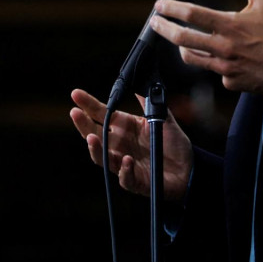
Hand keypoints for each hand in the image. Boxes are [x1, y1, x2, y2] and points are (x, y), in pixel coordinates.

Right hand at [69, 88, 193, 199]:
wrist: (188, 168)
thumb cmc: (172, 142)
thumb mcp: (162, 118)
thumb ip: (150, 102)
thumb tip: (141, 81)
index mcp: (124, 127)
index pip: (101, 114)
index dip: (88, 104)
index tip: (75, 94)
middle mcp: (119, 144)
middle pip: (95, 134)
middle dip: (83, 124)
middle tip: (75, 113)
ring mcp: (124, 163)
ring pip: (102, 158)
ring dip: (96, 149)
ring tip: (91, 138)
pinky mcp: (135, 180)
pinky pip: (125, 177)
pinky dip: (124, 170)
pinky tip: (126, 160)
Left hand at [150, 0, 262, 97]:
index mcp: (229, 25)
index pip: (191, 14)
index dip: (171, 8)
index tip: (159, 5)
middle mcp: (223, 48)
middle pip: (181, 39)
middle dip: (163, 29)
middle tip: (154, 22)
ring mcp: (224, 68)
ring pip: (191, 58)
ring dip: (182, 47)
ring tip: (178, 39)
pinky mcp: (230, 82)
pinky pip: (213, 71)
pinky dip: (212, 63)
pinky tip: (218, 56)